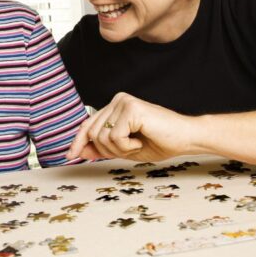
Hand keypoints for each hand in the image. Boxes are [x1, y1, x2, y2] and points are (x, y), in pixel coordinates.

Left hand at [67, 92, 196, 162]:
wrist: (186, 139)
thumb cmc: (159, 143)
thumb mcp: (124, 149)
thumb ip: (101, 148)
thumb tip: (78, 151)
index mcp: (114, 107)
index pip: (88, 125)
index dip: (78, 141)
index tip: (69, 156)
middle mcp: (117, 100)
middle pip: (92, 133)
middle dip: (106, 151)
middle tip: (130, 150)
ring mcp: (123, 102)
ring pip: (101, 137)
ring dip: (119, 149)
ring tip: (137, 144)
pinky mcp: (131, 108)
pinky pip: (115, 137)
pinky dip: (127, 146)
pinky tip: (141, 140)